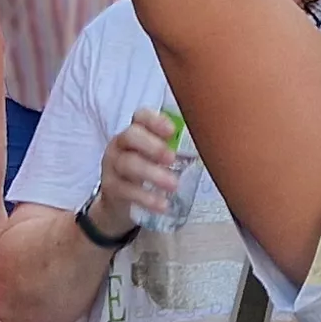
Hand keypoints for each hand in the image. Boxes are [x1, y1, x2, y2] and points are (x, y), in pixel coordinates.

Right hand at [96, 112, 182, 233]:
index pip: (140, 116)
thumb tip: (210, 148)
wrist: (119, 203)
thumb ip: (175, 150)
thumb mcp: (156, 158)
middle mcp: (121, 144)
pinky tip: (163, 204)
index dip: (155, 120)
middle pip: (131, 136)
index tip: (172, 131)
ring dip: (152, 173)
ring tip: (173, 185)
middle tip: (172, 158)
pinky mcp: (111, 188)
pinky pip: (126, 190)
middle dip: (153, 146)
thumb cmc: (145, 172)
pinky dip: (146, 198)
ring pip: (128, 164)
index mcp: (136, 132)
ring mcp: (112, 166)